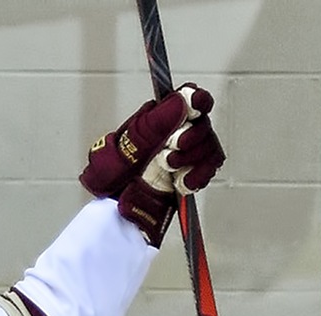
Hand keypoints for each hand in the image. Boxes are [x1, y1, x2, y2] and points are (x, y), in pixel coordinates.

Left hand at [80, 84, 223, 245]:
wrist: (113, 213)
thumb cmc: (110, 180)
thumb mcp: (123, 149)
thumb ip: (152, 126)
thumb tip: (178, 102)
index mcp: (154, 119)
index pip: (185, 97)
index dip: (196, 99)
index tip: (196, 106)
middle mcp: (172, 133)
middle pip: (202, 122)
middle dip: (192, 137)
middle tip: (173, 151)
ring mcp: (183, 153)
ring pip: (209, 144)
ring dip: (195, 158)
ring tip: (172, 170)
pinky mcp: (191, 173)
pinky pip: (210, 167)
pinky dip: (201, 175)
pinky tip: (183, 183)